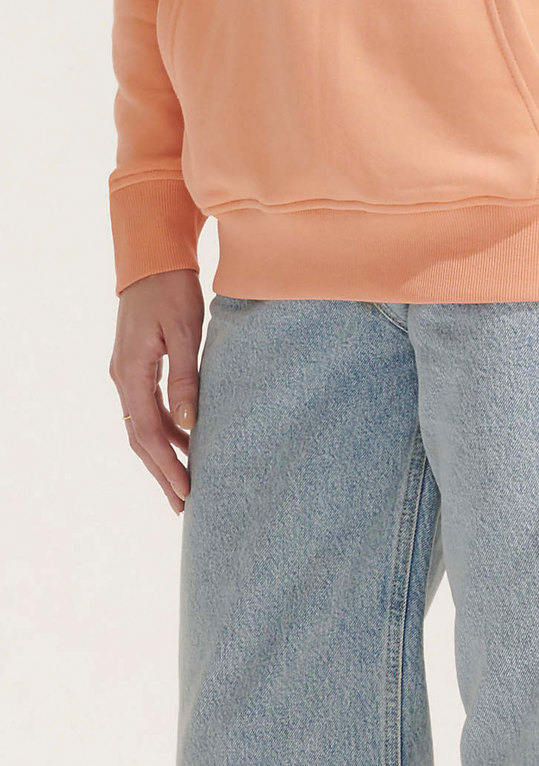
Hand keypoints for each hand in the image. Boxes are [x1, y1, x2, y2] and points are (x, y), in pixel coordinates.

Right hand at [110, 267, 204, 512]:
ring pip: (141, 426)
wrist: (153, 260)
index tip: (186, 491)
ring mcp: (125, 373)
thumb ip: (186, 380)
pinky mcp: (135, 367)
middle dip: (162, 472)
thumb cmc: (173, 291)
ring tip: (184, 483)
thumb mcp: (186, 333)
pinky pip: (146, 408)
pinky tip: (185, 441)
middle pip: (140, 439)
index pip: (148, 433)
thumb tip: (190, 426)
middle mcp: (122, 378)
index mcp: (131, 373)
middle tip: (183, 505)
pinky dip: (164, 429)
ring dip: (162, 455)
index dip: (167, 465)